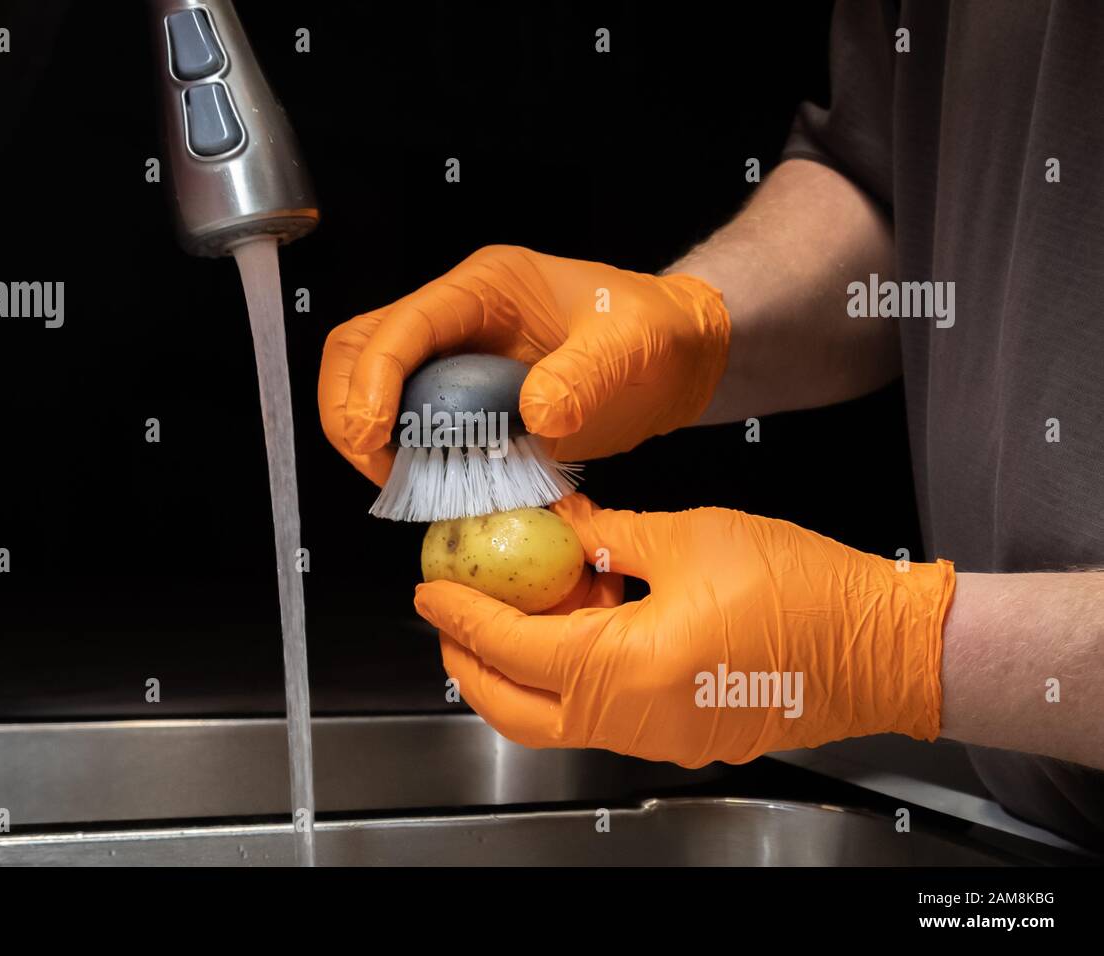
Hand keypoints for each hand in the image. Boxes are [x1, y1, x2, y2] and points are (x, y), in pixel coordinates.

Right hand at [318, 245, 730, 484]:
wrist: (674, 357)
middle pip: (358, 349)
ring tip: (404, 483)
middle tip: (381, 469)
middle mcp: (457, 318)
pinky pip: (408, 425)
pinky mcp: (462, 401)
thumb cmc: (655, 332)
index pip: (403, 324)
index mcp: (486, 288)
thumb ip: (585, 375)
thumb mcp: (629, 346)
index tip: (373, 436)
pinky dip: (404, 459)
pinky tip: (432, 487)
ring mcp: (454, 359)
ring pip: (369, 387)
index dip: (375, 379)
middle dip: (350, 410)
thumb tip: (536, 413)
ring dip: (369, 439)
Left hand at [413, 494, 955, 766]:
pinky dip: (570, 679)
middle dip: (470, 663)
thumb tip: (561, 524)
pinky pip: (602, 716)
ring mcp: (659, 739)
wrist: (884, 646)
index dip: (463, 617)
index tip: (430, 590)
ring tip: (511, 612)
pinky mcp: (683, 737)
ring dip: (520, 672)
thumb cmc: (803, 588)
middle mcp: (634, 721)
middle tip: (451, 616)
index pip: (512, 649)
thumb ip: (610, 536)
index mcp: (626, 670)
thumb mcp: (692, 537)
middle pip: (517, 709)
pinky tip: (579, 626)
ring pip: (556, 719)